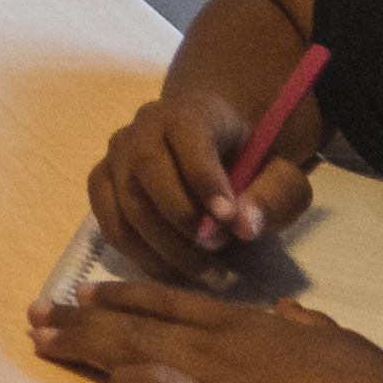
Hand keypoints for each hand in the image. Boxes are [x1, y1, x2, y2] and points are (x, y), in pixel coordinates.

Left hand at [30, 274, 382, 382]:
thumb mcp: (336, 338)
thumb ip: (307, 324)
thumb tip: (292, 312)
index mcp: (246, 323)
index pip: (167, 300)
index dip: (119, 296)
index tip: (81, 293)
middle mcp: (223, 339)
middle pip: (136, 321)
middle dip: (81, 318)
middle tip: (36, 315)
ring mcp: (221, 374)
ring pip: (136, 347)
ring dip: (85, 344)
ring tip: (43, 341)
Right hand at [88, 82, 314, 282]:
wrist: (213, 155)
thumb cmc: (248, 167)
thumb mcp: (281, 177)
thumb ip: (273, 196)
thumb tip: (244, 225)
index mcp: (191, 110)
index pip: (188, 133)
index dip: (204, 177)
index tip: (228, 218)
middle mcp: (144, 125)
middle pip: (147, 169)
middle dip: (182, 218)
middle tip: (218, 250)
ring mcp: (116, 154)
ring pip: (126, 203)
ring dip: (165, 248)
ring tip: (206, 272)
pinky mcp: (101, 184)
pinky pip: (110, 224)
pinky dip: (141, 256)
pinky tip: (175, 271)